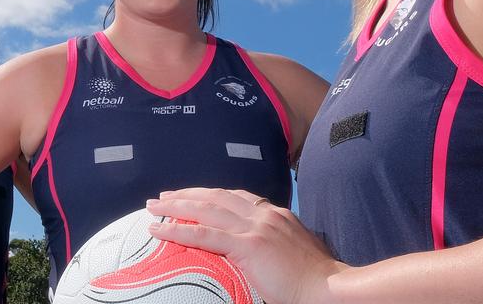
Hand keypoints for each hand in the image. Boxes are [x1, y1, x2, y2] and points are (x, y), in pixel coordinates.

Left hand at [146, 188, 344, 303]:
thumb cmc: (314, 279)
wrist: (328, 288)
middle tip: (164, 197)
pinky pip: (203, 234)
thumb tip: (261, 251)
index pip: (235, 197)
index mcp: (275, 214)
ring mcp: (255, 227)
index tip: (192, 196)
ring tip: (154, 207)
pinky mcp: (248, 245)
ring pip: (205, 209)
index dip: (209, 195)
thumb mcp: (294, 249)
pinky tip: (160, 230)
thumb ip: (274, 243)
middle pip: (216, 196)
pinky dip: (178, 230)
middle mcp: (264, 214)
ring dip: (176, 206)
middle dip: (187, 195)